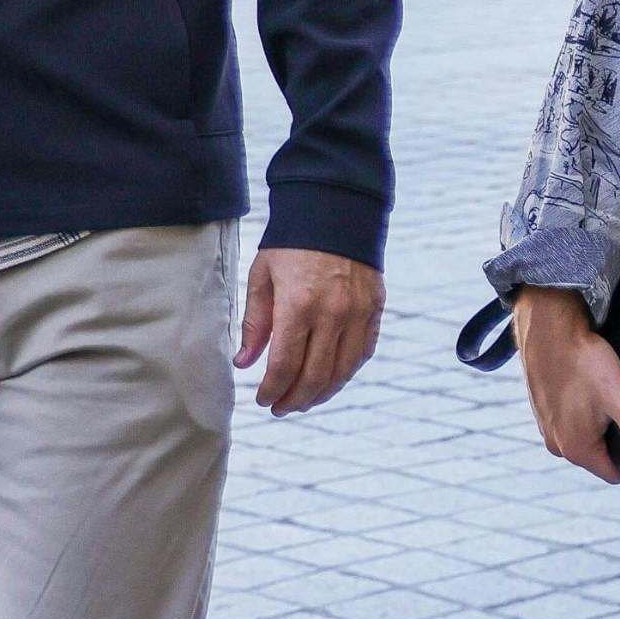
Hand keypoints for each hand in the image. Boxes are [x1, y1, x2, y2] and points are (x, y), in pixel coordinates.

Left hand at [234, 249, 383, 414]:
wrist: (335, 211)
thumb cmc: (292, 244)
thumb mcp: (263, 277)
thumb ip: (255, 323)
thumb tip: (245, 363)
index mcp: (298, 305)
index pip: (284, 365)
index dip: (271, 390)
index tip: (262, 399)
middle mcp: (332, 314)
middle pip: (314, 376)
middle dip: (294, 399)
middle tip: (280, 407)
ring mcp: (357, 313)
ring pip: (342, 371)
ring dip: (321, 393)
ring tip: (304, 400)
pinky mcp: (374, 309)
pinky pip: (363, 352)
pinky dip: (346, 372)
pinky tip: (331, 379)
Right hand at [511, 286, 619, 485]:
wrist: (548, 328)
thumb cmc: (582, 361)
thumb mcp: (617, 394)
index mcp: (576, 449)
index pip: (615, 473)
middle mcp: (557, 445)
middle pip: (600, 455)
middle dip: (617, 439)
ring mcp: (547, 427)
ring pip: (586, 436)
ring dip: (599, 423)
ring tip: (607, 396)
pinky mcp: (543, 410)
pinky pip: (571, 420)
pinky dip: (582, 409)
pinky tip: (589, 388)